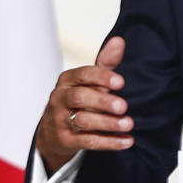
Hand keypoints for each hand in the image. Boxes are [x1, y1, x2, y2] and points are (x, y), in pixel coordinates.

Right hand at [35, 36, 133, 174]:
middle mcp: (60, 98)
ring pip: (83, 121)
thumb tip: (120, 40)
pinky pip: (88, 142)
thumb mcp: (91, 80)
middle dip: (103, 102)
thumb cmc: (80, 98)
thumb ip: (106, 62)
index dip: (102, 77)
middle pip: (80, 98)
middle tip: (124, 106)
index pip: (83, 74)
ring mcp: (60, 120)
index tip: (121, 82)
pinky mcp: (65, 140)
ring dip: (108, 123)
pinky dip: (109, 142)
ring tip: (129, 123)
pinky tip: (127, 140)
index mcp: (67, 80)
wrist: (54, 131)